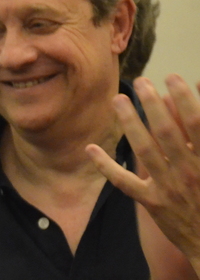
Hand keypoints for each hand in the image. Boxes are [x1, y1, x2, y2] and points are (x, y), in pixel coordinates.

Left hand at [89, 75, 199, 272]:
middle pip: (166, 132)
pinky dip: (106, 166)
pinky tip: (90, 150)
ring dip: (129, 123)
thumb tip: (199, 93)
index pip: (197, 123)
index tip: (174, 77)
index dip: (186, 98)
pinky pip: (125, 182)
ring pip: (144, 150)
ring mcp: (168, 188)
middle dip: (153, 104)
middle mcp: (188, 173)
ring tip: (118, 100)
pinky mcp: (151, 202)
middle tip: (141, 81)